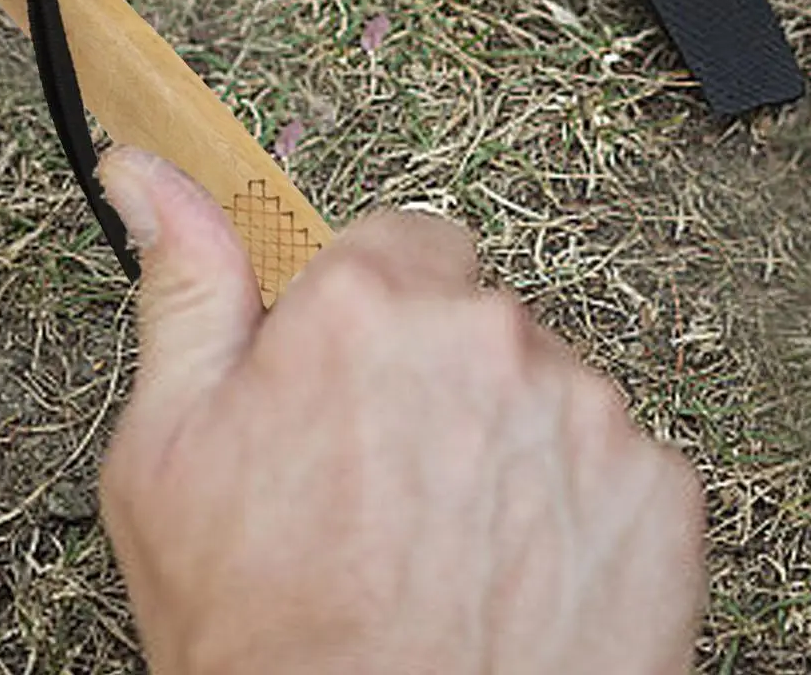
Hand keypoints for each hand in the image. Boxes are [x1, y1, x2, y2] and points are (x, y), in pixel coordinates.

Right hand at [97, 147, 705, 674]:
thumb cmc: (269, 638)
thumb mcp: (170, 453)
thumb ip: (187, 290)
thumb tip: (151, 180)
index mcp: (370, 306)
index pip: (403, 242)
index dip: (376, 316)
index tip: (359, 379)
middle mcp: (489, 335)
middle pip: (476, 317)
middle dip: (442, 378)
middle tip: (391, 484)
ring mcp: (586, 411)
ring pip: (548, 389)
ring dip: (512, 443)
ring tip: (453, 545)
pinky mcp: (659, 490)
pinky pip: (616, 465)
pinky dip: (581, 510)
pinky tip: (519, 577)